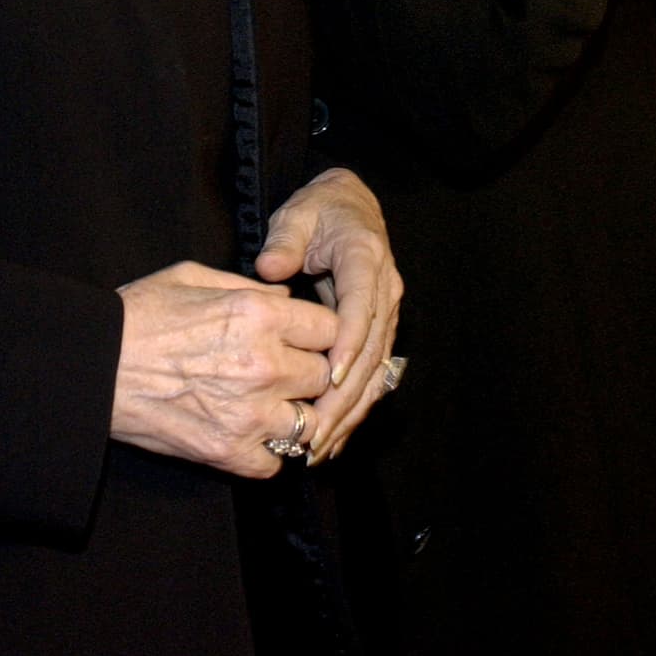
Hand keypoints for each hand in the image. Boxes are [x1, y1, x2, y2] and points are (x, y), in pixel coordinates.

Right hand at [112, 260, 337, 478]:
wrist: (94, 366)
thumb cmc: (139, 315)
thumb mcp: (192, 277)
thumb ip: (248, 286)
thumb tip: (287, 298)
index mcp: (257, 314)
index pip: (330, 328)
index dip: (319, 333)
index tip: (305, 338)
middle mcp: (264, 364)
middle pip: (324, 376)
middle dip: (309, 372)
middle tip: (286, 373)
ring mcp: (249, 414)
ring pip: (310, 423)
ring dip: (294, 416)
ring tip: (271, 407)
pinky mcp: (229, 452)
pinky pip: (276, 464)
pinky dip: (268, 454)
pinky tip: (251, 435)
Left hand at [255, 168, 402, 462]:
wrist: (350, 207)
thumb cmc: (318, 212)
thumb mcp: (297, 216)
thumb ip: (285, 240)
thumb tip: (270, 268)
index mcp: (367, 260)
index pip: (362, 308)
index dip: (349, 344)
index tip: (330, 378)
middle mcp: (385, 291)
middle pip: (371, 351)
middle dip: (347, 397)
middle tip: (318, 433)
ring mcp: (386, 314)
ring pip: (375, 371)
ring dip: (352, 412)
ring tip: (322, 448)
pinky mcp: (379, 331)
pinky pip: (371, 374)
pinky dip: (355, 406)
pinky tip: (334, 437)